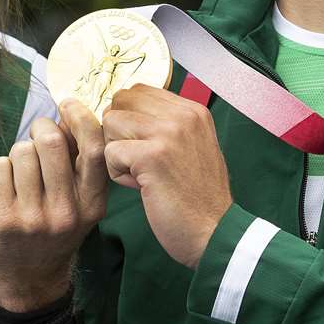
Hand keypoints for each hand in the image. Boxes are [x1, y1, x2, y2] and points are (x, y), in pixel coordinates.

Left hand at [0, 100, 106, 310]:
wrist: (28, 280)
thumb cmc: (53, 230)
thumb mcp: (78, 204)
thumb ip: (77, 164)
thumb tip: (69, 114)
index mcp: (92, 204)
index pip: (94, 151)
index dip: (80, 118)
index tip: (67, 104)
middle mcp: (67, 212)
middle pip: (51, 143)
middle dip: (40, 129)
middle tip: (36, 136)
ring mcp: (34, 218)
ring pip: (21, 152)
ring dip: (18, 155)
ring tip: (20, 176)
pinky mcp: (4, 220)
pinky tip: (4, 189)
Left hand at [102, 84, 232, 268]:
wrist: (214, 232)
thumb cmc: (198, 197)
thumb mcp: (192, 147)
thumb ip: (167, 125)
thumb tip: (125, 112)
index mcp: (192, 110)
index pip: (138, 91)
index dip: (129, 118)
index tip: (143, 146)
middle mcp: (183, 114)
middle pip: (120, 102)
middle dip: (118, 132)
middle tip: (138, 161)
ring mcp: (168, 133)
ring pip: (110, 123)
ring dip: (116, 152)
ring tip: (140, 174)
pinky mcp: (152, 156)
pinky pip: (109, 152)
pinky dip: (117, 174)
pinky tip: (141, 187)